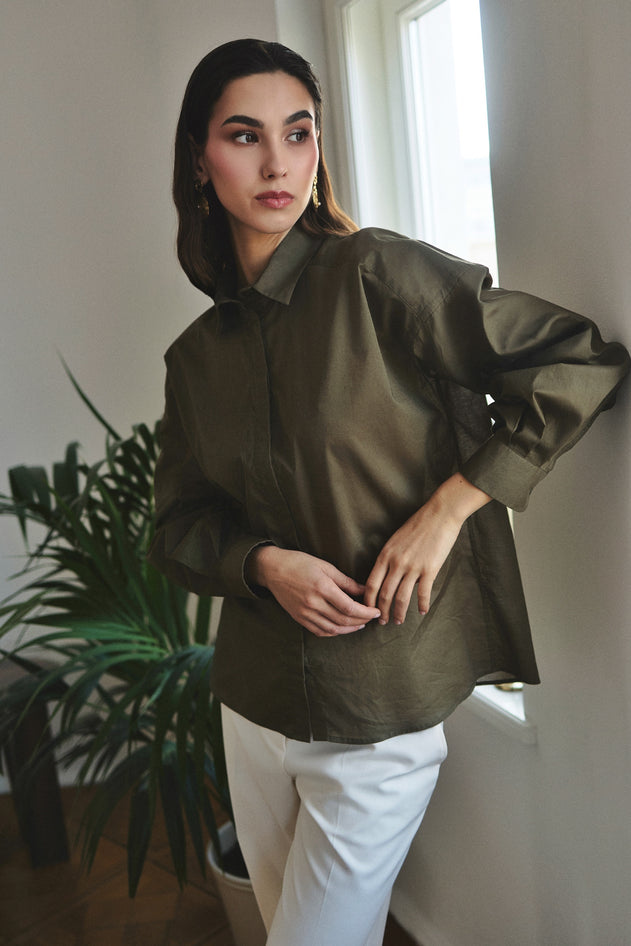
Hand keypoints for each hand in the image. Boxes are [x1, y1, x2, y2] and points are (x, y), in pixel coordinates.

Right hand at [246, 547, 380, 637]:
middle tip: (372, 618)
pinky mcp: (299, 618)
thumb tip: (364, 591)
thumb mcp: (325, 567)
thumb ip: (346, 582)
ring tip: (361, 624)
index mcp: (322, 588)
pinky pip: (320, 631)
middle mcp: (313, 603)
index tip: (376, 611)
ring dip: (350, 629)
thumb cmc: (300, 563)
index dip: (366, 612)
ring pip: (333, 629)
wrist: (273, 570)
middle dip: (362, 621)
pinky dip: (334, 632)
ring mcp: (305, 613)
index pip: (350, 608)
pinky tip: (343, 627)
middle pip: (344, 620)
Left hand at [364, 474, 490, 623]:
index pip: (371, 584)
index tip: (367, 610)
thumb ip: (390, 558)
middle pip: (384, 595)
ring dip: (399, 613)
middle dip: (381, 612)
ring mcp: (412, 567)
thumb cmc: (418, 525)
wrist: (439, 514)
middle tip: (381, 622)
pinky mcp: (430, 569)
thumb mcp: (396, 540)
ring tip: (398, 621)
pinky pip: (423, 593)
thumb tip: (388, 576)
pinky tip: (422, 611)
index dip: (368, 601)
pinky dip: (422, 605)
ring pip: (401, 598)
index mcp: (385, 555)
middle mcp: (396, 563)